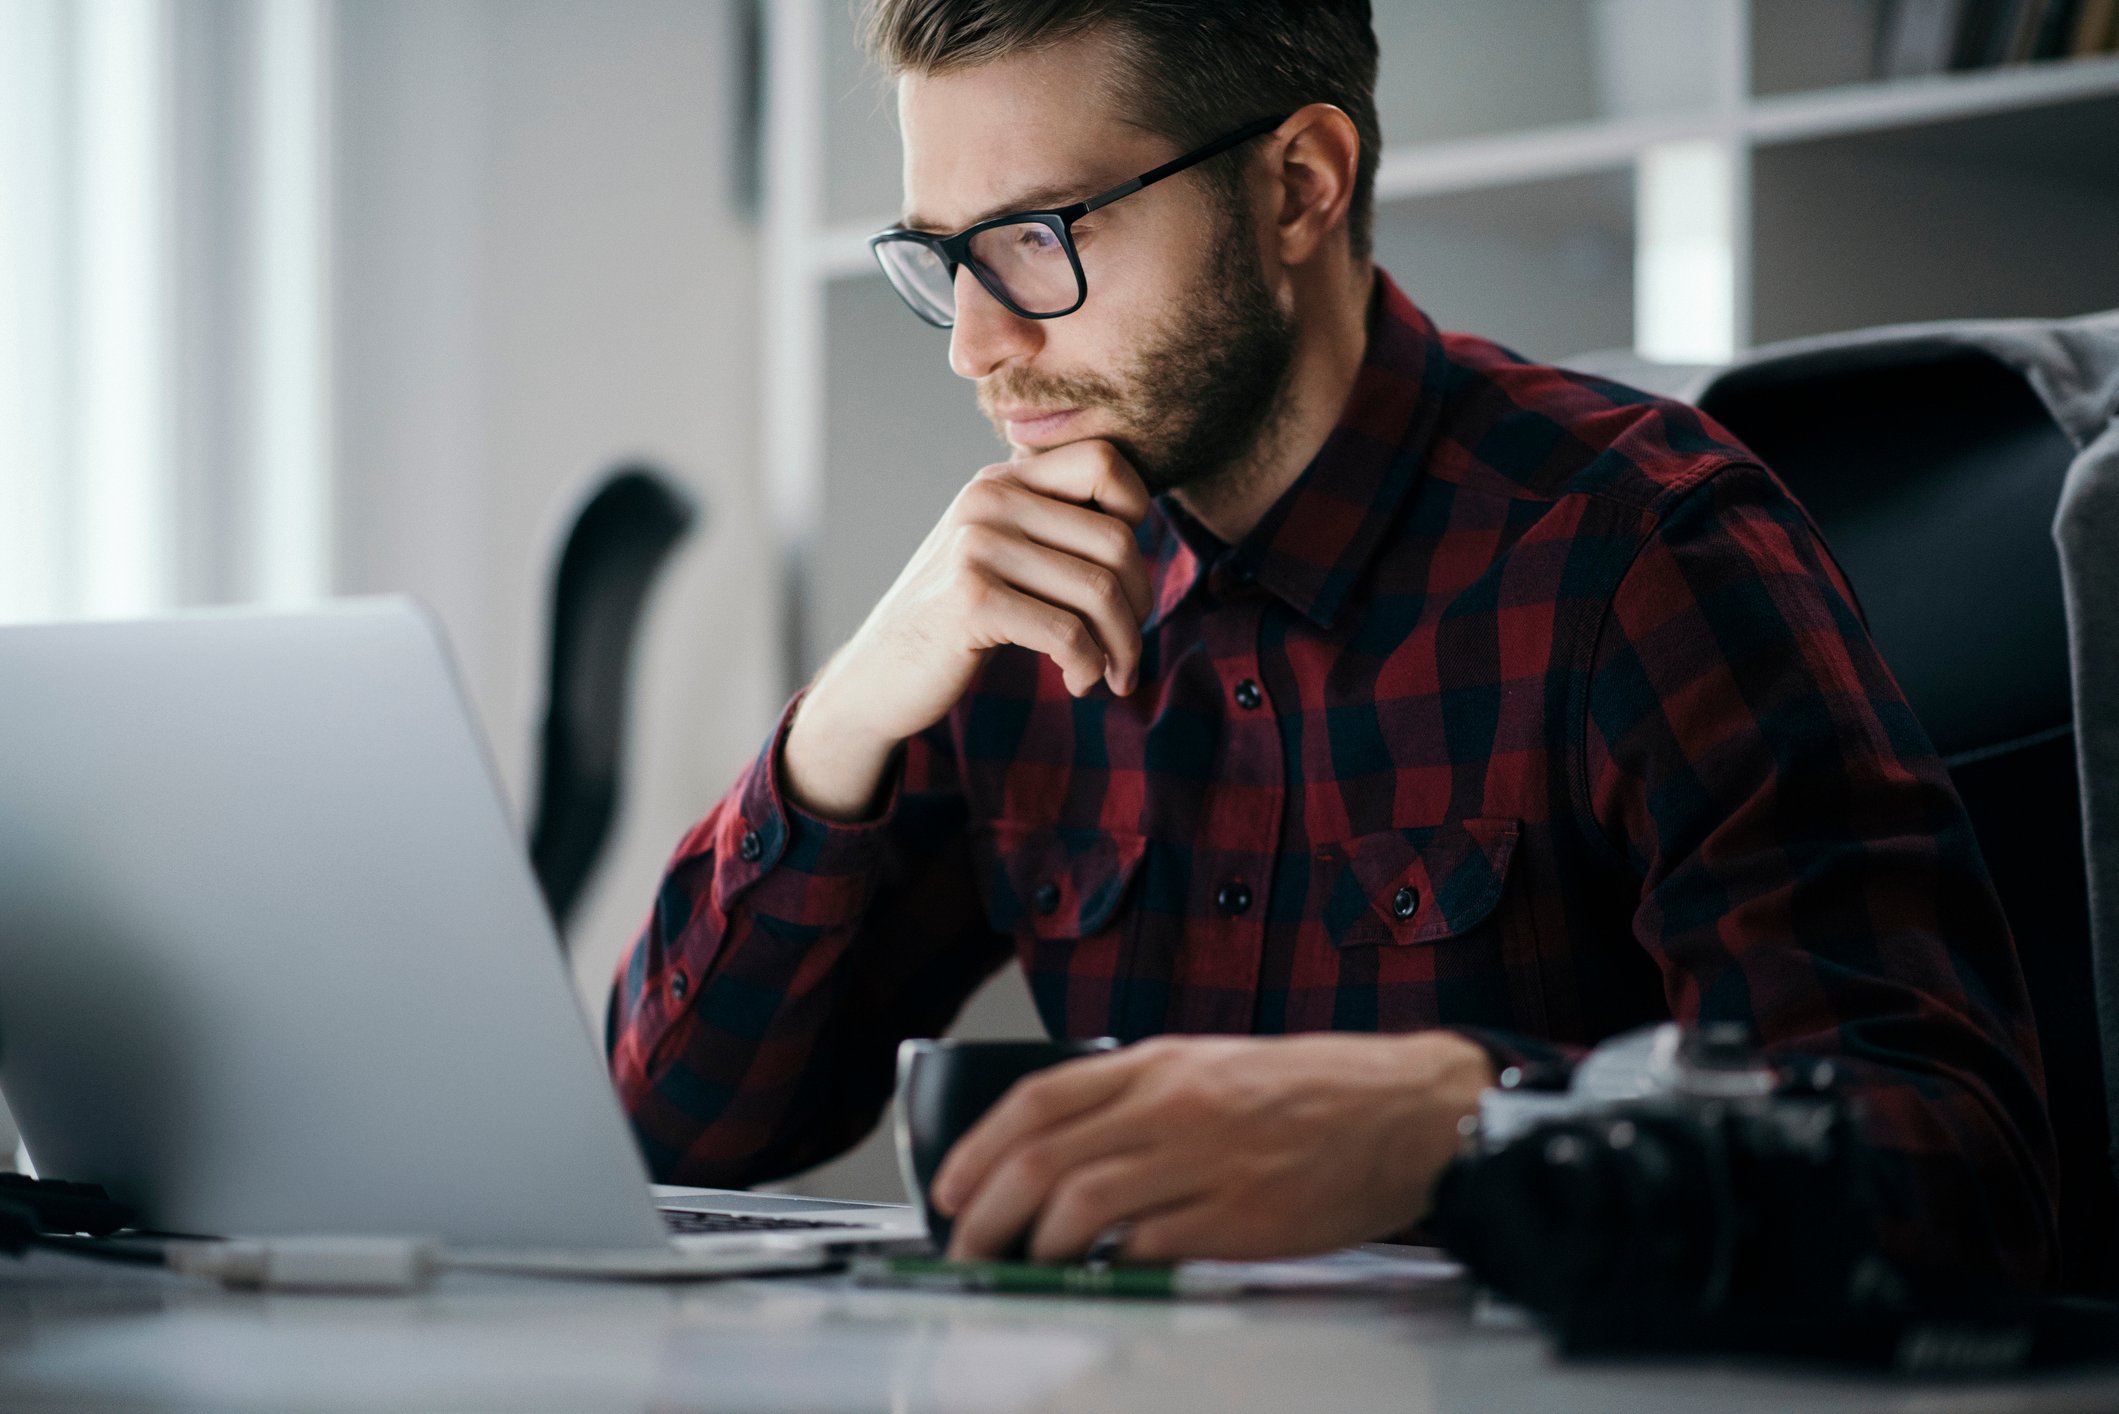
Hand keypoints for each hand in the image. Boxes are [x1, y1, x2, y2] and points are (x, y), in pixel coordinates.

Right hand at [783, 441, 1151, 819]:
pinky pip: (1068, 633)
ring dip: (1120, 647)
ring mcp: (975, 546)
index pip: (1104, 461)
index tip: (1123, 573)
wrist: (881, 675)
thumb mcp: (1002, 554)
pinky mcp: (971, 600)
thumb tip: (1142, 527)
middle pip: (1115, 540)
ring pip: (1098, 591)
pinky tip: (1077, 682)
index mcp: (1000, 481)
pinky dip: (1087, 666)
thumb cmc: (960, 620)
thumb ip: (1052, 526)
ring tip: (1110, 675)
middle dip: (1137, 606)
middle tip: (1125, 649)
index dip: (1137, 516)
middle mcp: (987, 500)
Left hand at [929, 1031, 1495, 1262]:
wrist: (1406, 1110)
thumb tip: (1061, 1148)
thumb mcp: (1211, 1065)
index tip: (950, 1185)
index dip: (979, 1147)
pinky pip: (1147, 1249)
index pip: (1038, 1099)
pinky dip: (1111, 1267)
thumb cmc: (1312, 1092)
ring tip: (1024, 1266)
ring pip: (1081, 1206)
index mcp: (1160, 1063)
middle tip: (967, 1244)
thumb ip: (1138, 1098)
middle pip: (1042, 1159)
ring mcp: (1204, 1162)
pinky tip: (1101, 1276)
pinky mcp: (1239, 1218)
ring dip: (1037, 1247)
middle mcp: (1172, 1106)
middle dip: (986, 1211)